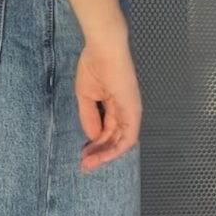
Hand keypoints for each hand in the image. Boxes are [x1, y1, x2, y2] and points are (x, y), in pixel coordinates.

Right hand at [75, 39, 141, 171]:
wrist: (103, 49)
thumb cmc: (94, 66)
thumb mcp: (86, 96)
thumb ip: (90, 118)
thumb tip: (93, 138)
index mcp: (115, 104)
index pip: (107, 130)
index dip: (95, 145)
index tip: (82, 156)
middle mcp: (125, 110)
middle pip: (114, 138)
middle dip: (99, 154)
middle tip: (84, 166)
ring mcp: (131, 111)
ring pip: (121, 142)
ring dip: (105, 155)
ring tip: (89, 164)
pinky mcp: (133, 111)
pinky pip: (128, 137)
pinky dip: (116, 150)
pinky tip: (102, 157)